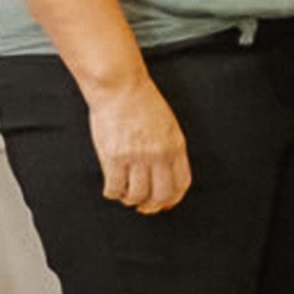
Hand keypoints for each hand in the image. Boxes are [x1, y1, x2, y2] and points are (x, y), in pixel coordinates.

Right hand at [88, 79, 191, 214]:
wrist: (120, 87)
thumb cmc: (142, 103)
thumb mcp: (168, 125)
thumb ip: (170, 150)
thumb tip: (166, 177)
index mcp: (176, 146)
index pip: (182, 184)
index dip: (173, 199)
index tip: (164, 204)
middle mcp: (159, 154)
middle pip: (161, 195)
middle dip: (151, 206)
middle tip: (143, 206)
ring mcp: (137, 156)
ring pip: (137, 195)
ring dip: (130, 199)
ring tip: (125, 193)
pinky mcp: (114, 157)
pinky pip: (115, 188)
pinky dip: (113, 193)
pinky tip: (112, 188)